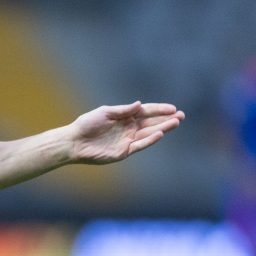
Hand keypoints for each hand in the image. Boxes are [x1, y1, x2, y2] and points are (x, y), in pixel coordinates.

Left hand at [67, 102, 181, 163]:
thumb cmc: (87, 124)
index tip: (173, 108)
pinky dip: (150, 140)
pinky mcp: (124, 151)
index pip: (146, 112)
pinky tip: (160, 133)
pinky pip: (140, 145)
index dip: (159, 110)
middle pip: (151, 123)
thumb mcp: (105, 112)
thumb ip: (123, 110)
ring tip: (175, 123)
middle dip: (166, 119)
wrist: (74, 142)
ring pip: (149, 133)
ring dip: (162, 128)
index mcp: (124, 117)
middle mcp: (129, 128)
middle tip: (181, 116)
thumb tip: (139, 104)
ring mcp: (127, 140)